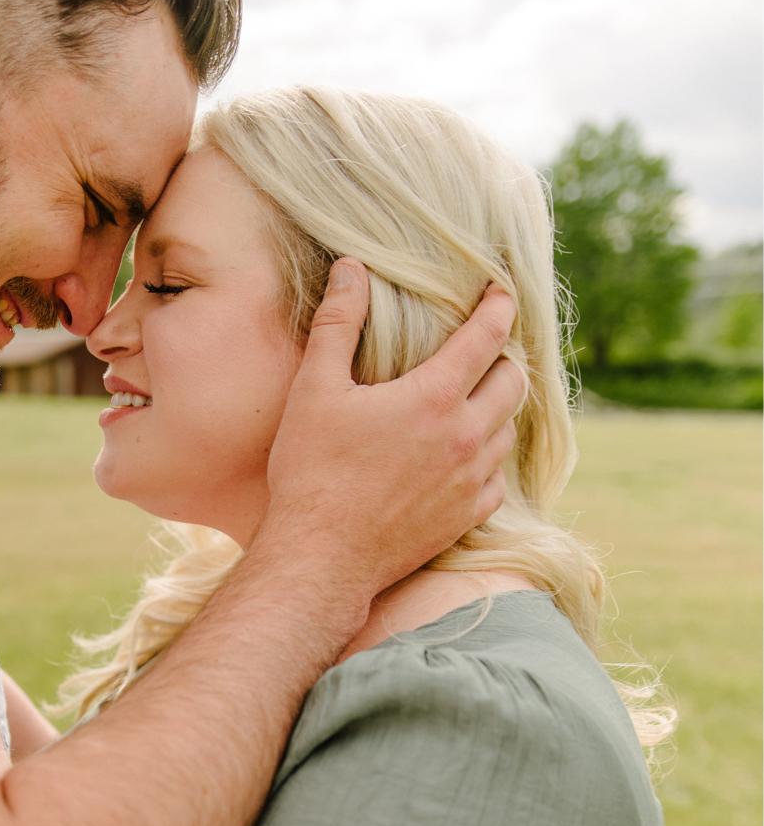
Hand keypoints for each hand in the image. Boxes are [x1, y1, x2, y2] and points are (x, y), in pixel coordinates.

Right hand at [264, 262, 520, 603]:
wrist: (321, 558)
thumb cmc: (312, 472)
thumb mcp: (315, 388)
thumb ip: (338, 323)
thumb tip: (351, 267)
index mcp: (434, 396)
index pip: (487, 336)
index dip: (498, 308)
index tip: (501, 293)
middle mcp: (466, 436)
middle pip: (514, 382)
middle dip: (506, 358)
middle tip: (487, 350)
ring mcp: (471, 481)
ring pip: (510, 430)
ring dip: (499, 410)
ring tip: (478, 401)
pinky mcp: (466, 517)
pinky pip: (498, 480)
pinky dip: (490, 461)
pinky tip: (467, 459)